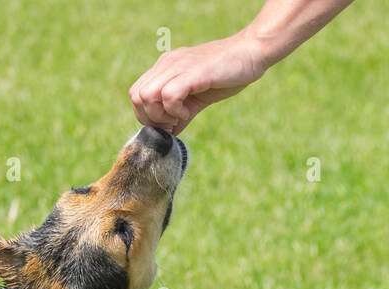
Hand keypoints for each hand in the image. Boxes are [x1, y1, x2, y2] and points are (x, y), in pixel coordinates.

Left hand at [129, 33, 269, 134]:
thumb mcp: (198, 96)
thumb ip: (181, 114)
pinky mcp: (192, 73)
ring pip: (146, 95)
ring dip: (161, 114)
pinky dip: (175, 111)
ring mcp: (178, 66)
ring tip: (181, 116)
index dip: (146, 115)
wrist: (251, 53)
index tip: (168, 123)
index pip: (136, 94)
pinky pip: (168, 95)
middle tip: (173, 122)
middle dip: (151, 118)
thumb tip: (170, 134)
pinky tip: (189, 111)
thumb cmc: (227, 74)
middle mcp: (167, 64)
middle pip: (136, 96)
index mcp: (166, 67)